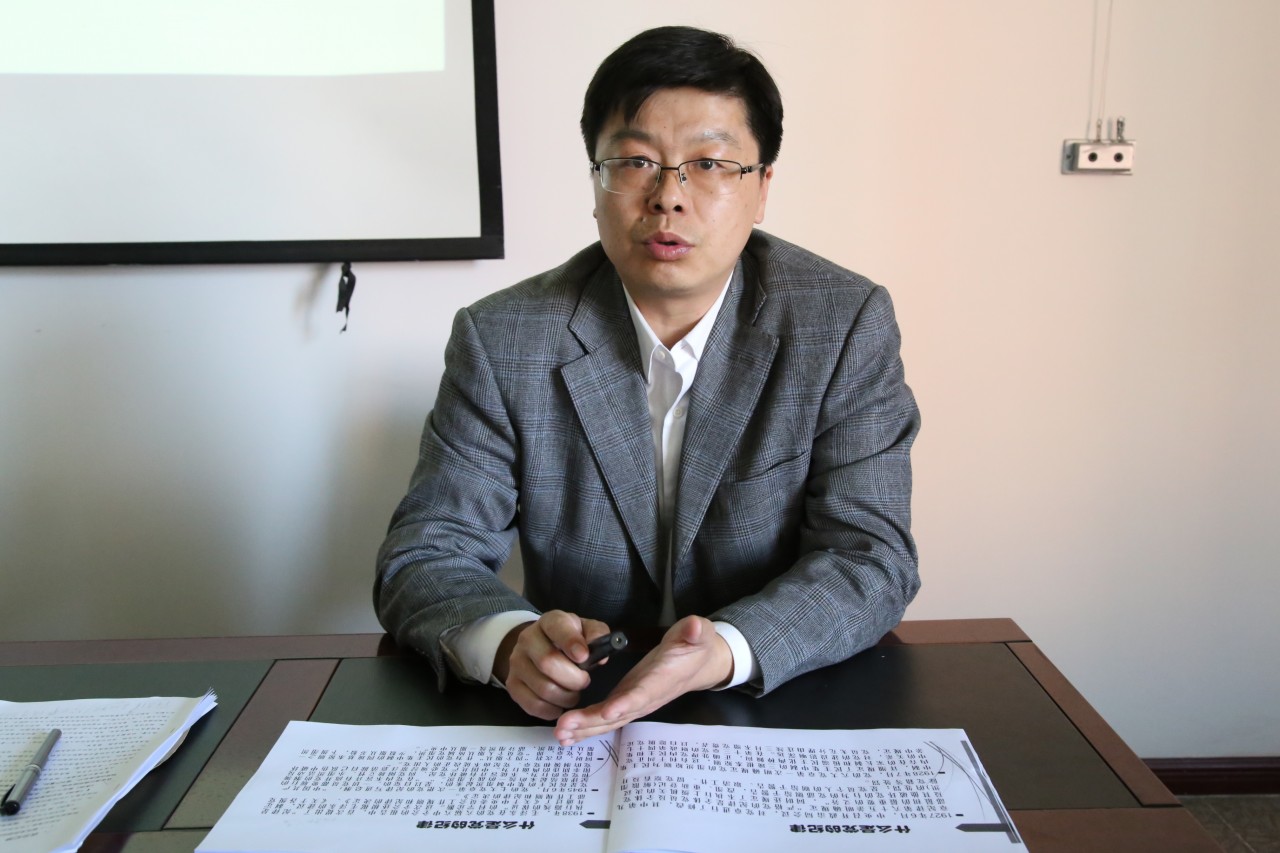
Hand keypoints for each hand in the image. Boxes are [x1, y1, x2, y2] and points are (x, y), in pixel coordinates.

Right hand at [494, 610, 612, 720]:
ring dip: (565, 697)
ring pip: (542, 687)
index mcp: (549, 621)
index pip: (557, 628)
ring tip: (574, 694)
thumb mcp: (586, 630)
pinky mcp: (512, 684)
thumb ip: (597, 636)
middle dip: (573, 678)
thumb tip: (601, 656)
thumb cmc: (570, 640)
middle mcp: (528, 639)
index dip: (571, 643)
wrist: (540, 647)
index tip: (584, 657)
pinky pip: (532, 704)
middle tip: (584, 681)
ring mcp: (517, 662)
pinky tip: (560, 704)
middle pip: (548, 662)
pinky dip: (551, 710)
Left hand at [553, 615, 732, 744]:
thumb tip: (694, 628)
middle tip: (564, 728)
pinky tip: (567, 733)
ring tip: (559, 733)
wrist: (699, 663)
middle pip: (618, 714)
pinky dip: (587, 726)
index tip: (607, 711)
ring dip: (584, 727)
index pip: (644, 693)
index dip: (626, 703)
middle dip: (591, 721)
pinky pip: (606, 717)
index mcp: (663, 679)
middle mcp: (647, 697)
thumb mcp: (699, 633)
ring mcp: (635, 702)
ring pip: (609, 720)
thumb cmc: (695, 645)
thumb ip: (695, 631)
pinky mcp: (626, 701)